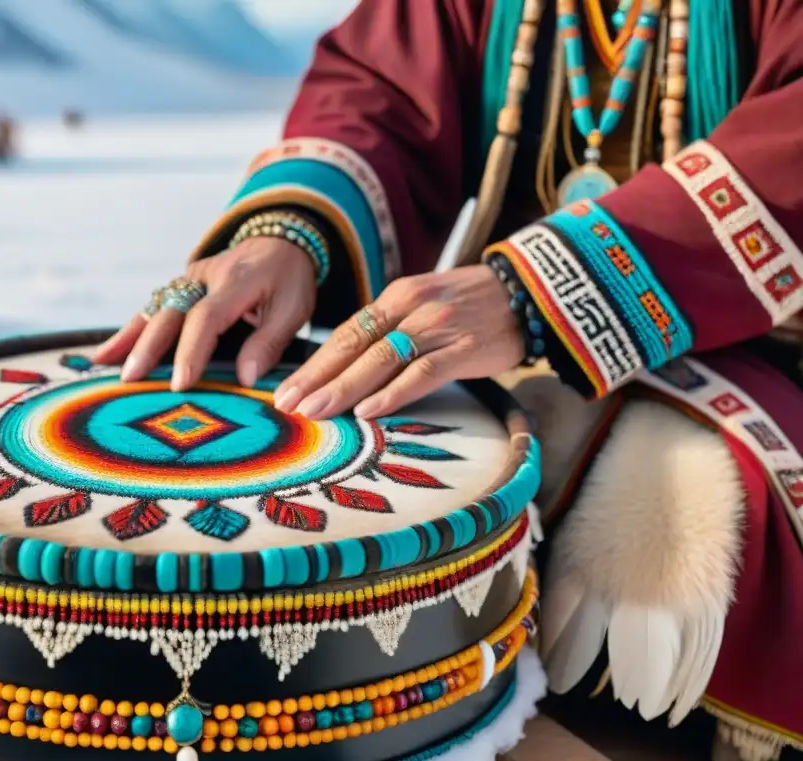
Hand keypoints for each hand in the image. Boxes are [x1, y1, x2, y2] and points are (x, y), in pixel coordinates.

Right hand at [93, 237, 316, 389]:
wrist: (279, 240)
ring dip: (129, 338)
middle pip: (170, 313)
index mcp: (235, 282)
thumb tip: (246, 378)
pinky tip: (106, 352)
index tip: (180, 384)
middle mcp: (205, 277)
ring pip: (154, 309)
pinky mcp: (180, 285)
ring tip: (102, 364)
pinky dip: (130, 330)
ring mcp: (188, 279)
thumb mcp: (293, 308)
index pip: (207, 318)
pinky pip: (152, 308)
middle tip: (130, 379)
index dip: (192, 351)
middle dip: (148, 348)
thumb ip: (270, 342)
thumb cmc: (289, 280)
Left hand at [272, 265, 523, 419]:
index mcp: (396, 297)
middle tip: (287, 406)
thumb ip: (391, 332)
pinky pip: (423, 372)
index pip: (345, 334)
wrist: (532, 291)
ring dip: (345, 388)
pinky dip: (394, 392)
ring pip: (381, 359)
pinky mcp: (464, 347)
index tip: (285, 391)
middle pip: (354, 345)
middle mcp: (411, 307)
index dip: (313, 364)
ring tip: (317, 412)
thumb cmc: (471, 307)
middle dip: (317, 378)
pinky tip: (369, 410)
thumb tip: (349, 372)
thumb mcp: (425, 306)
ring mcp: (437, 326)